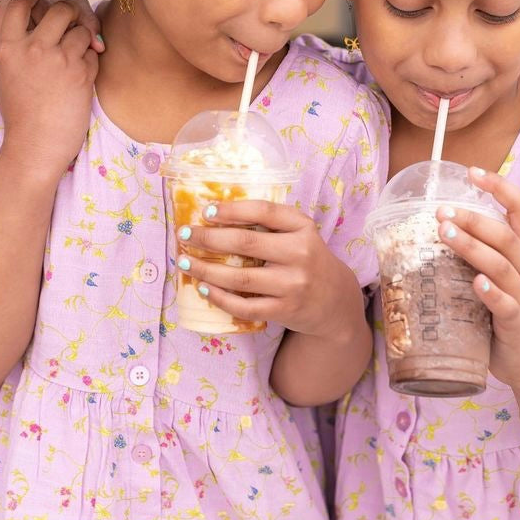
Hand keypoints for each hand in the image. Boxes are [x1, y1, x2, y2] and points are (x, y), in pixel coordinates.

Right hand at [0, 0, 98, 177]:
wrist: (35, 146)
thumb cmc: (19, 116)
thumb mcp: (3, 79)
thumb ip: (13, 52)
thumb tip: (24, 31)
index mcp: (9, 48)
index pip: (19, 1)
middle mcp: (33, 49)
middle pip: (61, 8)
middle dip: (71, 13)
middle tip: (72, 24)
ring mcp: (59, 60)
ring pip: (83, 30)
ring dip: (84, 39)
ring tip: (77, 56)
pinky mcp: (81, 74)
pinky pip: (93, 53)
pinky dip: (92, 60)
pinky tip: (81, 77)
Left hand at [175, 199, 364, 341]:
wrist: (336, 301)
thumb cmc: (308, 260)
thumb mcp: (300, 234)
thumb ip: (270, 223)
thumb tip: (216, 214)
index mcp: (302, 227)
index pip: (264, 211)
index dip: (231, 210)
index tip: (205, 211)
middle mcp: (300, 253)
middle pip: (246, 242)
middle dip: (208, 237)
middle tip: (184, 234)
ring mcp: (292, 284)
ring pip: (239, 277)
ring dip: (206, 268)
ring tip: (184, 261)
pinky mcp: (285, 310)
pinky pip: (244, 305)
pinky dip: (219, 298)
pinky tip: (203, 288)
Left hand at [435, 167, 519, 388]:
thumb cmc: (508, 307)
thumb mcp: (501, 272)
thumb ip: (479, 248)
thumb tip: (435, 222)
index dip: (499, 186)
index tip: (472, 172)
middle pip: (504, 234)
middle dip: (472, 219)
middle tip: (441, 211)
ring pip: (502, 265)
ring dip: (472, 248)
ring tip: (446, 235)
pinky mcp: (517, 322)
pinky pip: (506, 305)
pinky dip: (490, 293)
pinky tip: (475, 283)